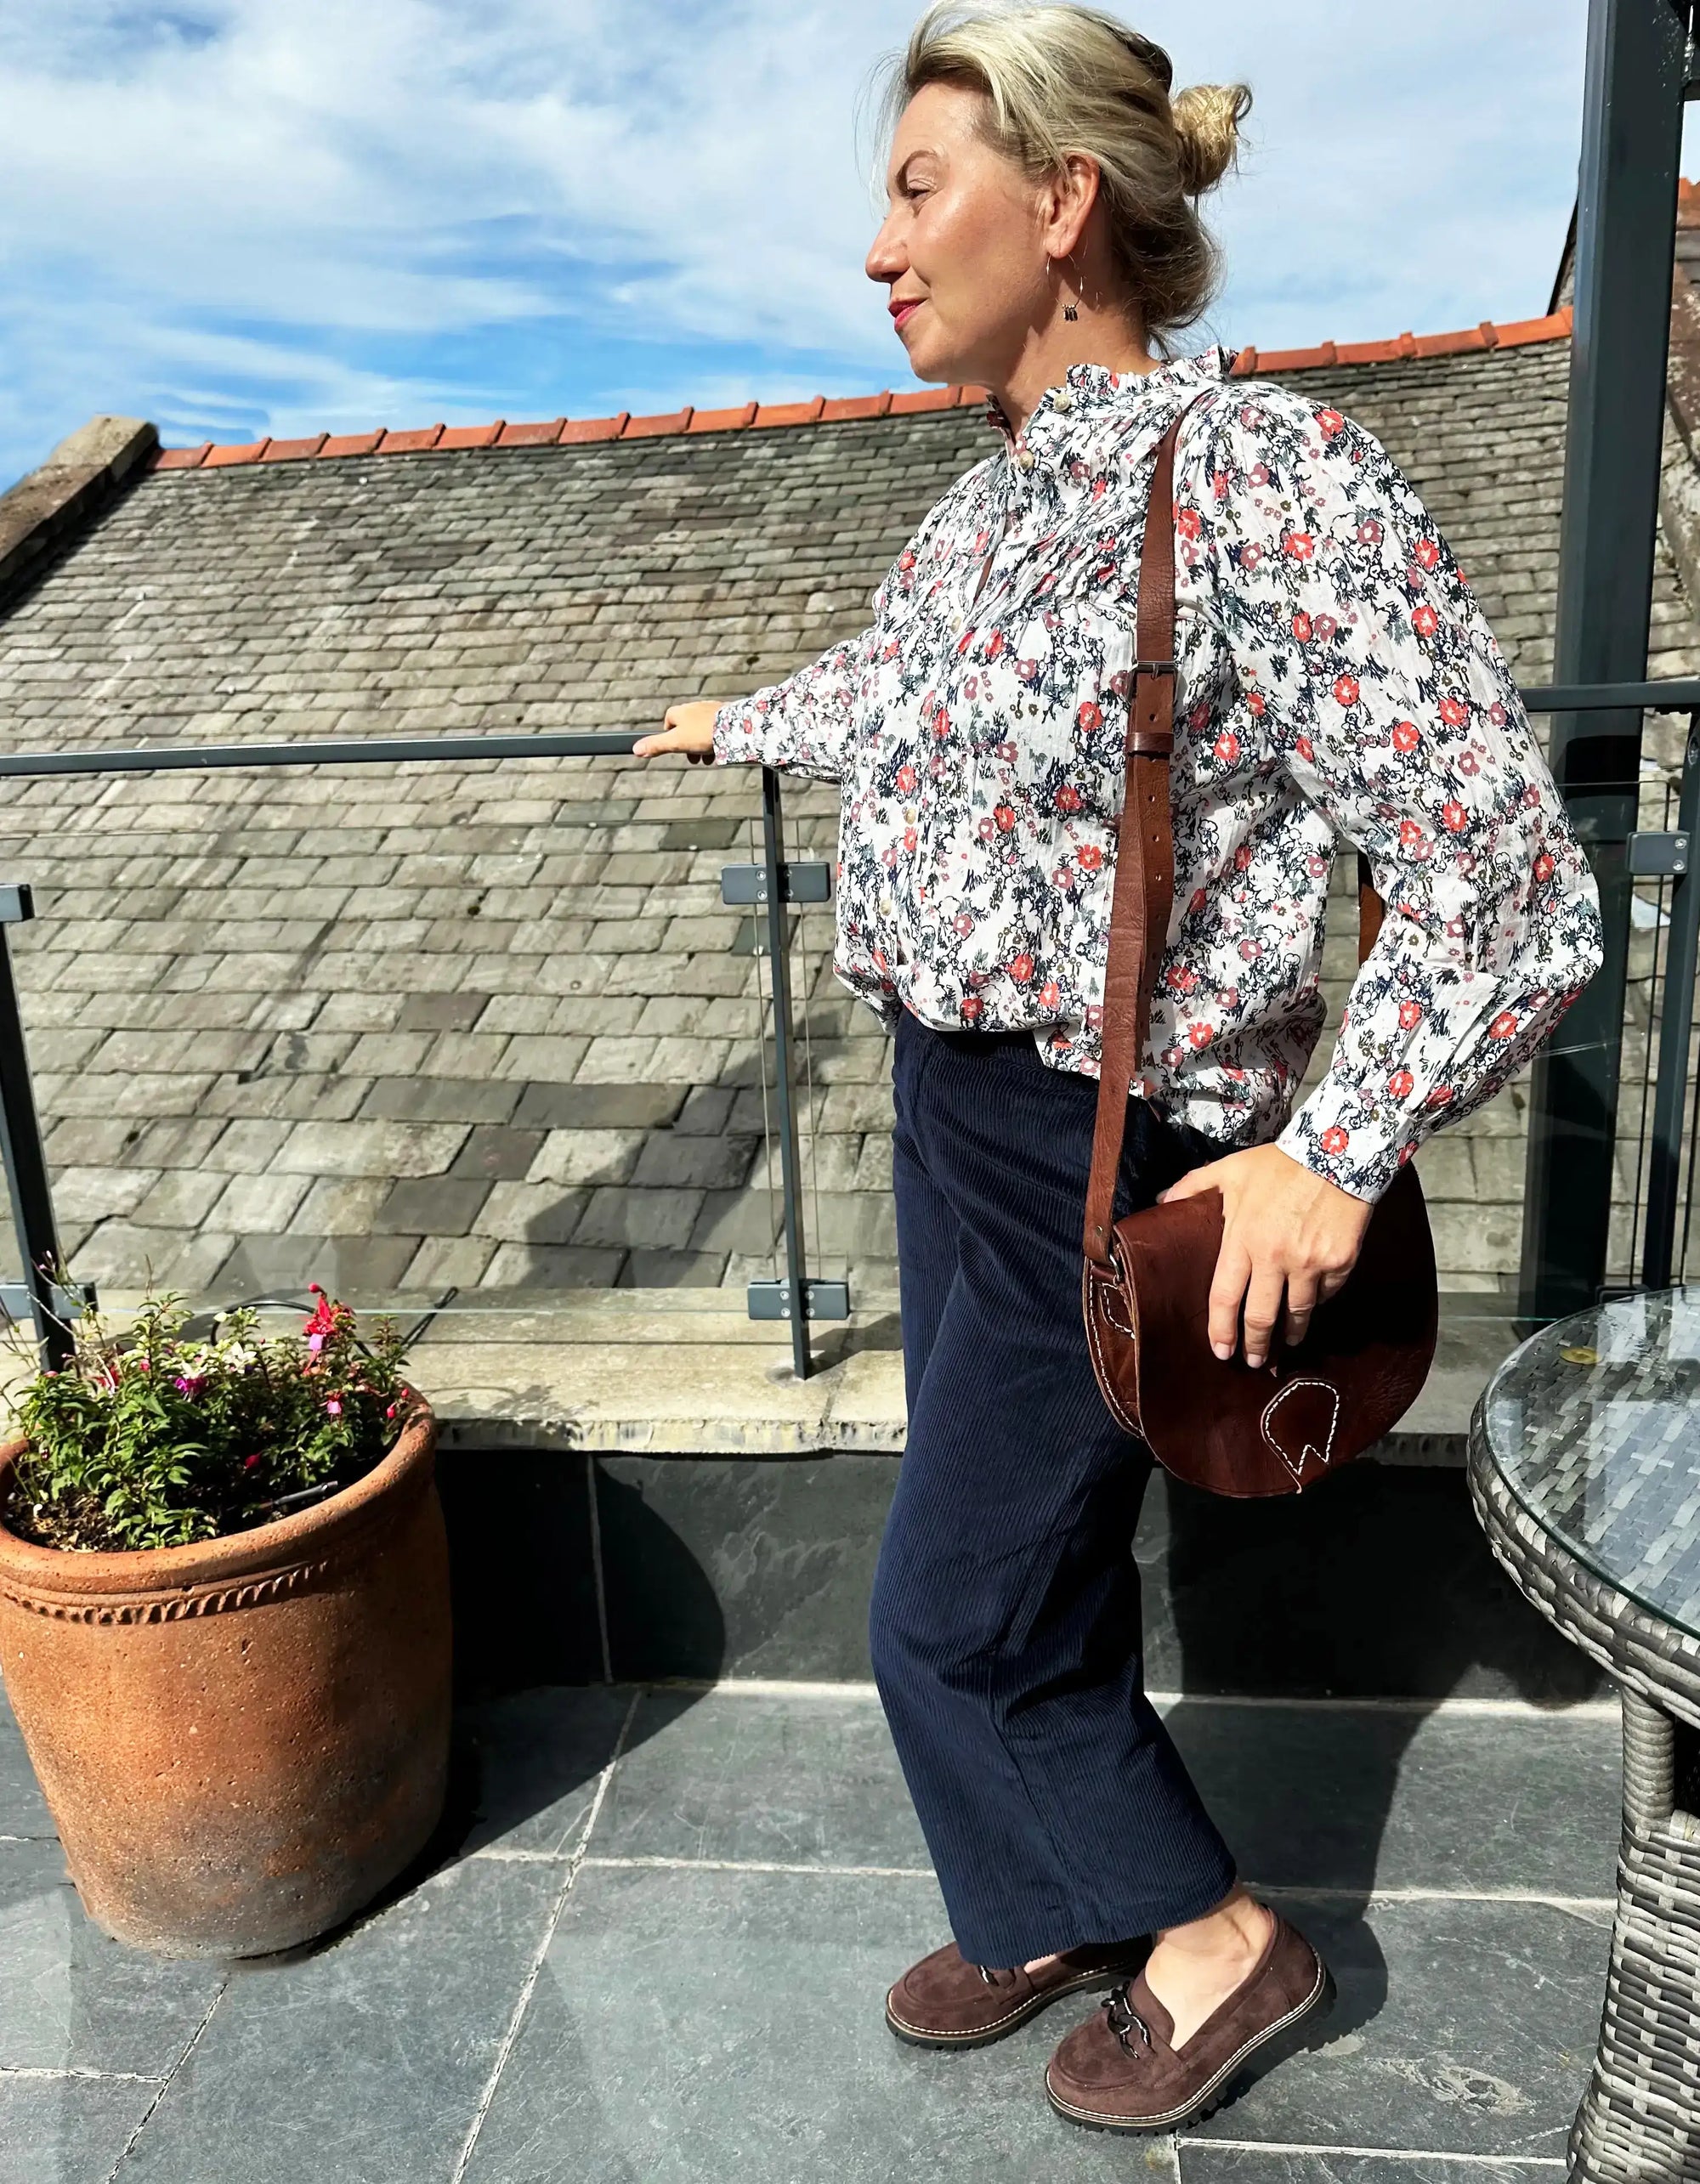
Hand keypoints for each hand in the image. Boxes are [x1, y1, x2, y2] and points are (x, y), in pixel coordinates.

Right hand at [633, 700, 718, 763]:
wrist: (734, 728)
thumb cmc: (703, 733)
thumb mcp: (676, 743)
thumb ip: (656, 745)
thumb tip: (636, 749)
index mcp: (679, 711)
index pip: (668, 722)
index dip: (670, 738)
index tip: (675, 749)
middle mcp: (693, 707)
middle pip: (686, 728)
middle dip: (688, 745)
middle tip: (693, 759)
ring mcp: (710, 709)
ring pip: (701, 730)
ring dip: (702, 745)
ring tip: (707, 758)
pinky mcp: (724, 714)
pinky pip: (715, 728)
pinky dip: (714, 740)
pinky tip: (719, 750)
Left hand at [1158, 1143, 1372, 1368]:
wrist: (1337, 1153)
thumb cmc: (1279, 1165)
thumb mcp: (1230, 1169)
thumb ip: (1193, 1186)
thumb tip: (1162, 1201)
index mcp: (1242, 1239)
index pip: (1225, 1297)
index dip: (1221, 1329)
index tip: (1220, 1351)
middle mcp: (1274, 1257)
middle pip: (1261, 1317)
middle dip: (1255, 1346)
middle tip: (1254, 1362)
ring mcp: (1309, 1263)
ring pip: (1298, 1313)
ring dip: (1291, 1333)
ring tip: (1288, 1343)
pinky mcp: (1339, 1263)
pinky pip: (1327, 1294)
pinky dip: (1319, 1301)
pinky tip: (1314, 1303)